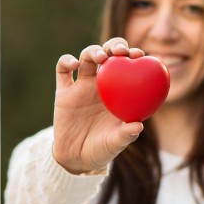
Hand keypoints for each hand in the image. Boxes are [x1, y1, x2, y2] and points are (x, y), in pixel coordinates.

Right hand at [52, 37, 146, 174]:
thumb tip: (138, 126)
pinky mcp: (64, 91)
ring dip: (93, 51)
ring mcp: (82, 85)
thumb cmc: (103, 148)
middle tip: (120, 51)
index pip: (130, 65)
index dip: (135, 55)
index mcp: (120, 90)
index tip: (141, 55)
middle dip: (115, 45)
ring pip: (87, 57)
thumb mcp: (115, 143)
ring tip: (100, 57)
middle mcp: (102, 83)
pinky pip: (62, 70)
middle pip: (109, 54)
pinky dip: (67, 61)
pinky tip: (74, 64)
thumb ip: (126, 135)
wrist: (76, 158)